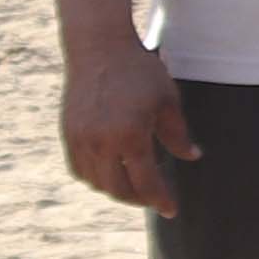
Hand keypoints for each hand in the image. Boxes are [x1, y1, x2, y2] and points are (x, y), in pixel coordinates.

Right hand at [62, 41, 190, 211]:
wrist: (99, 48)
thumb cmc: (140, 71)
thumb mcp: (168, 101)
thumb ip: (178, 135)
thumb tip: (191, 157)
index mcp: (130, 136)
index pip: (146, 182)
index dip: (160, 200)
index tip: (171, 210)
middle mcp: (101, 142)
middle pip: (118, 188)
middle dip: (139, 198)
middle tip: (155, 198)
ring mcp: (80, 138)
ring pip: (96, 182)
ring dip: (116, 190)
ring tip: (135, 186)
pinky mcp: (67, 132)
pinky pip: (79, 168)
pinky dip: (95, 178)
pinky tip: (111, 174)